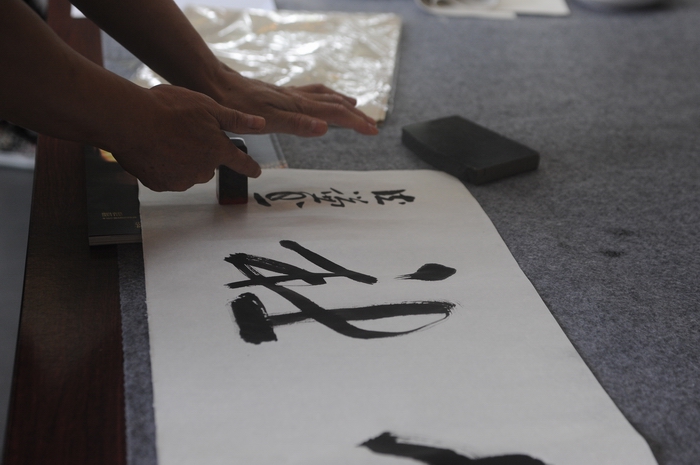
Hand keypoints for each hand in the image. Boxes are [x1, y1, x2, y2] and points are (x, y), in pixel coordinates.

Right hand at [110, 85, 264, 191]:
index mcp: (218, 151)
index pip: (241, 162)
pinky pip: (166, 176)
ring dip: (181, 159)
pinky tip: (153, 149)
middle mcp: (203, 170)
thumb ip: (236, 120)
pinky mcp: (161, 184)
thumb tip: (262, 124)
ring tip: (164, 138)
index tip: (256, 171)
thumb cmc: (169, 109)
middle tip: (182, 132)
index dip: (250, 166)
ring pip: (188, 171)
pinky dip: (162, 165)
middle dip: (201, 152)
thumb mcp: (208, 107)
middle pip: (209, 165)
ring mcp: (182, 180)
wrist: (131, 121)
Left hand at [209, 65, 378, 136]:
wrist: (215, 86)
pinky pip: (308, 94)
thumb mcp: (268, 121)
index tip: (373, 131)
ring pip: (322, 96)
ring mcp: (287, 94)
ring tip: (352, 105)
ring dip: (340, 102)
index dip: (356, 123)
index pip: (335, 115)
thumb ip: (297, 125)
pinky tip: (315, 100)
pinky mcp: (277, 94)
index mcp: (298, 106)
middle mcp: (296, 98)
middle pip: (334, 104)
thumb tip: (326, 128)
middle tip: (372, 125)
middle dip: (355, 115)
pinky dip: (322, 97)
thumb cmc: (238, 106)